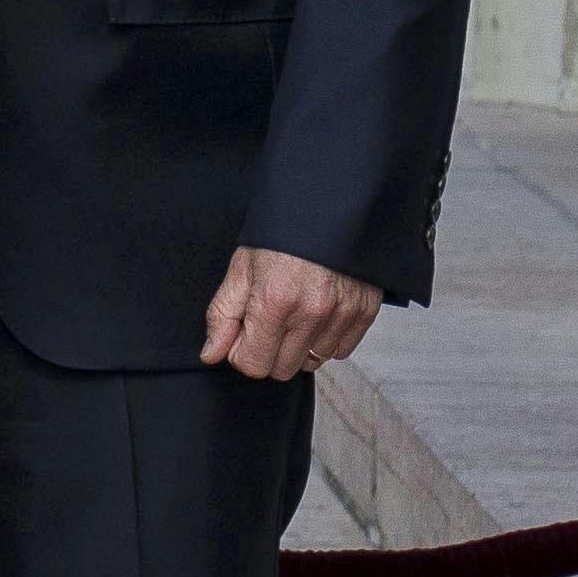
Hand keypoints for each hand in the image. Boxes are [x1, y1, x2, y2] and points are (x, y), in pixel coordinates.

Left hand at [202, 246, 380, 380]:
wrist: (328, 207)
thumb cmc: (282, 235)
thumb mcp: (241, 268)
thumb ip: (223, 315)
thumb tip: (211, 354)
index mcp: (274, 302)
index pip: (252, 364)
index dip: (241, 352)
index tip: (244, 332)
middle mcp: (312, 312)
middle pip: (282, 369)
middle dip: (268, 351)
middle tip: (268, 321)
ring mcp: (342, 314)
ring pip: (312, 362)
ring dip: (299, 346)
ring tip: (295, 313)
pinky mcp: (365, 311)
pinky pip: (340, 351)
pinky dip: (326, 340)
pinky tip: (318, 314)